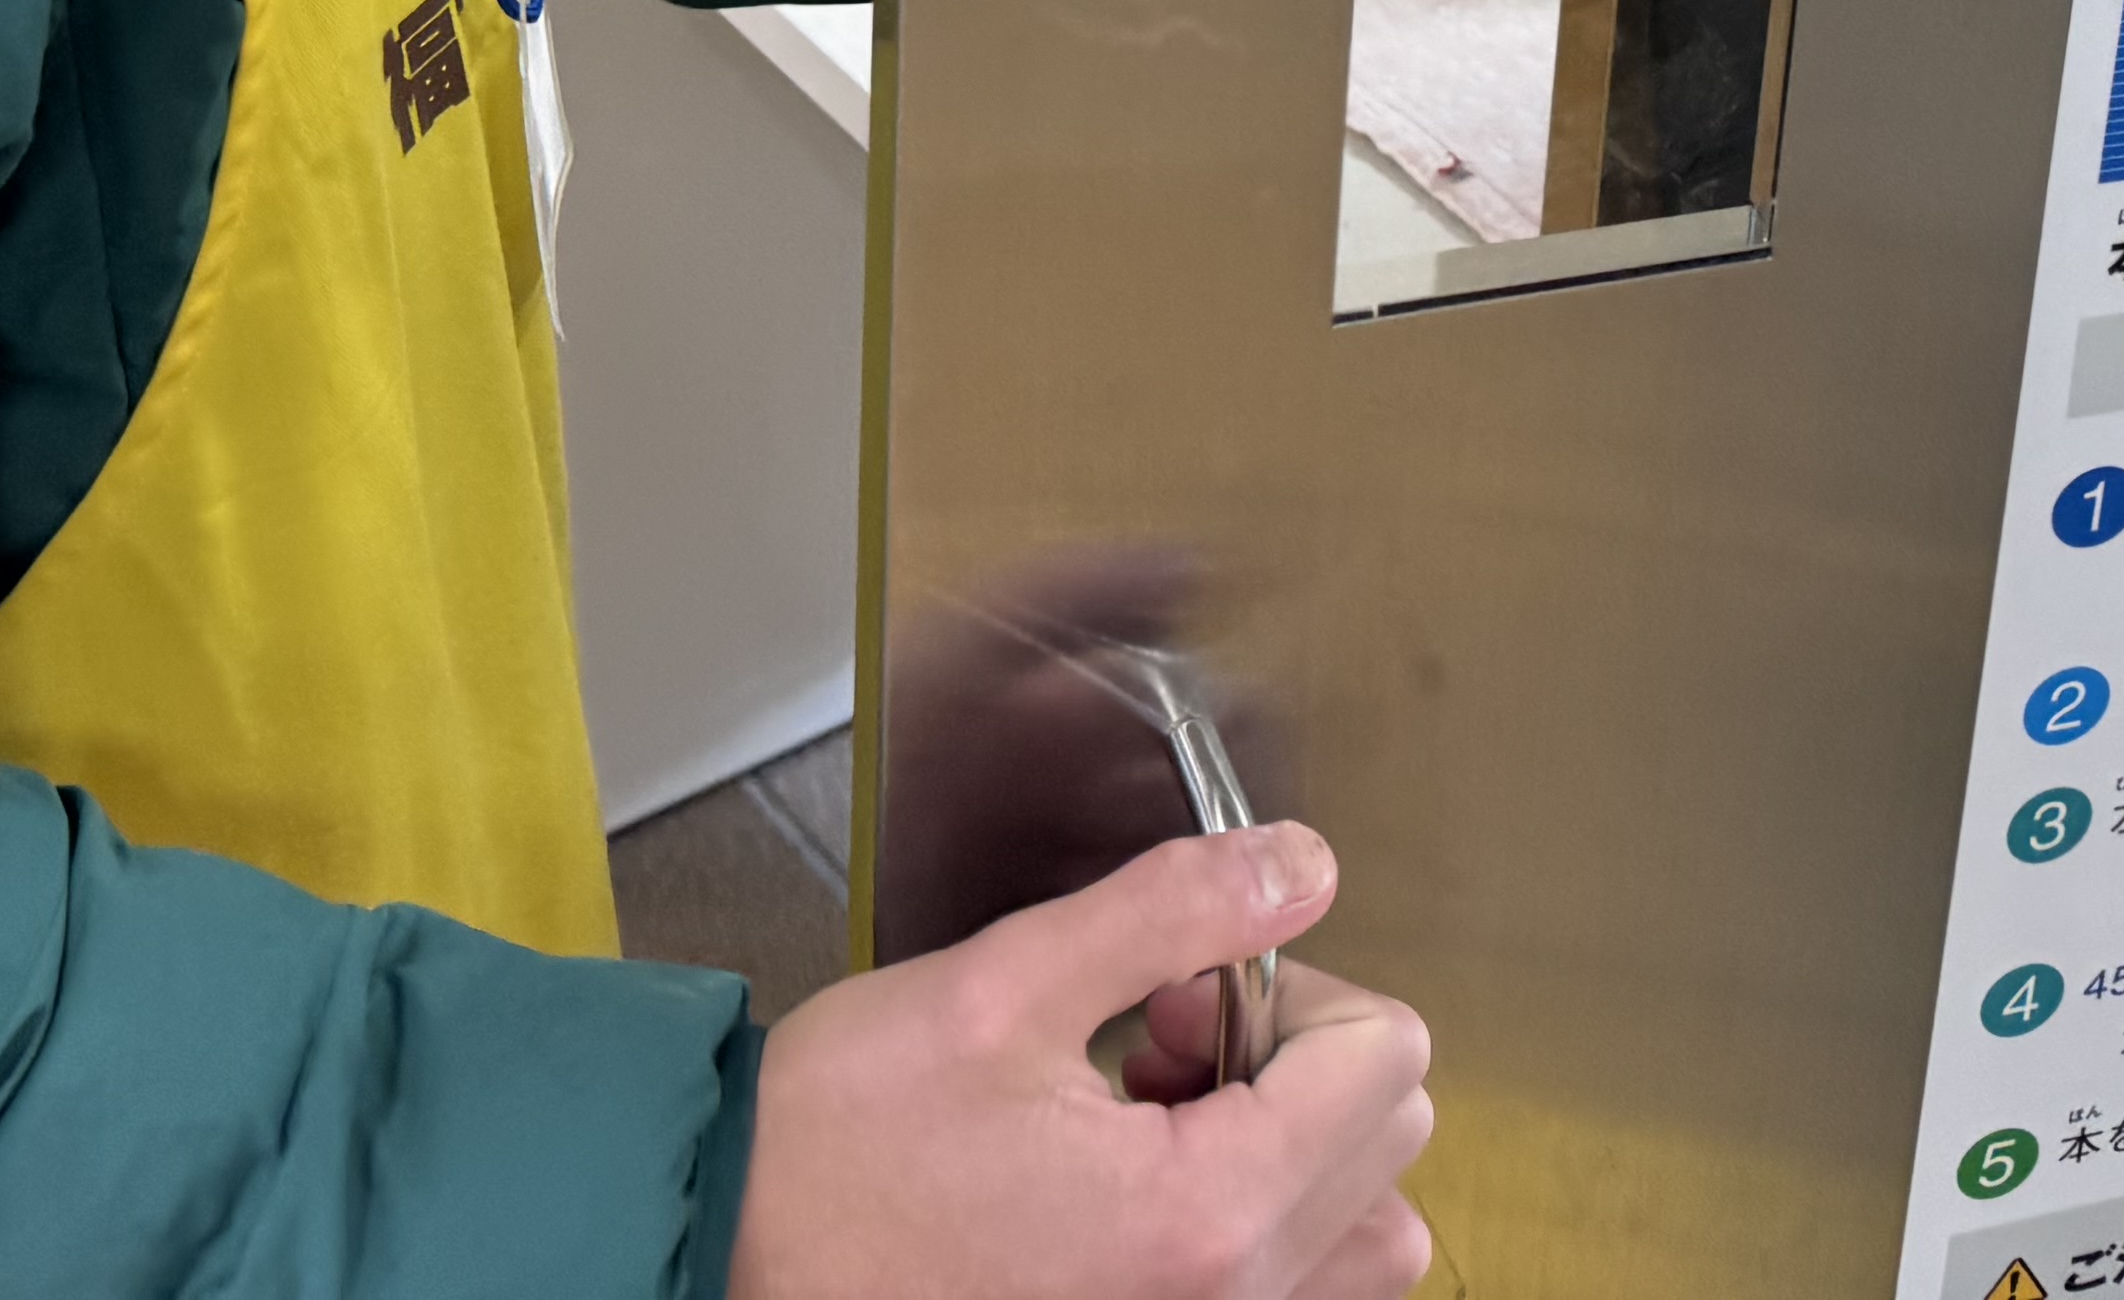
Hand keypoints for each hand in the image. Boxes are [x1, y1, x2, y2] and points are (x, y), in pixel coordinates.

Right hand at [730, 825, 1435, 1299]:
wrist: (733, 1260)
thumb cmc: (838, 1148)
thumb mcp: (1003, 985)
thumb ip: (1170, 912)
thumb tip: (1301, 866)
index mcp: (1206, 1213)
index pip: (1387, 1061)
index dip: (1294, 986)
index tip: (1179, 985)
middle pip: (1389, 1144)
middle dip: (1296, 1058)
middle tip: (1160, 1033)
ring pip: (1358, 1234)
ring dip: (1294, 1147)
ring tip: (1153, 1108)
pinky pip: (1290, 1288)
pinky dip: (1258, 1218)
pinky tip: (1135, 1171)